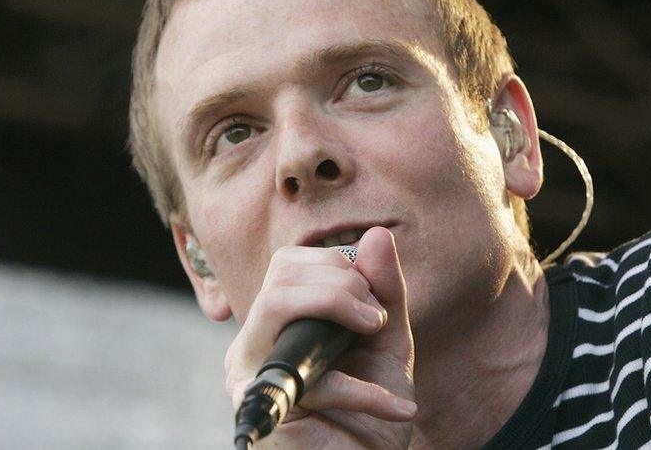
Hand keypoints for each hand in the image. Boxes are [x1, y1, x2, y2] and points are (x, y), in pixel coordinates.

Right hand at [224, 227, 415, 448]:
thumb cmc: (370, 415)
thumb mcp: (386, 343)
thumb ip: (384, 290)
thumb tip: (377, 234)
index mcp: (278, 324)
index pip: (290, 263)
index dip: (338, 265)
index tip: (375, 301)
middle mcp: (253, 345)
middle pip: (280, 274)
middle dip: (340, 282)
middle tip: (372, 319)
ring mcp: (251, 377)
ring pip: (274, 304)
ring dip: (336, 305)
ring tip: (372, 332)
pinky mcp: (268, 411)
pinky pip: (315, 380)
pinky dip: (365, 391)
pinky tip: (398, 408)